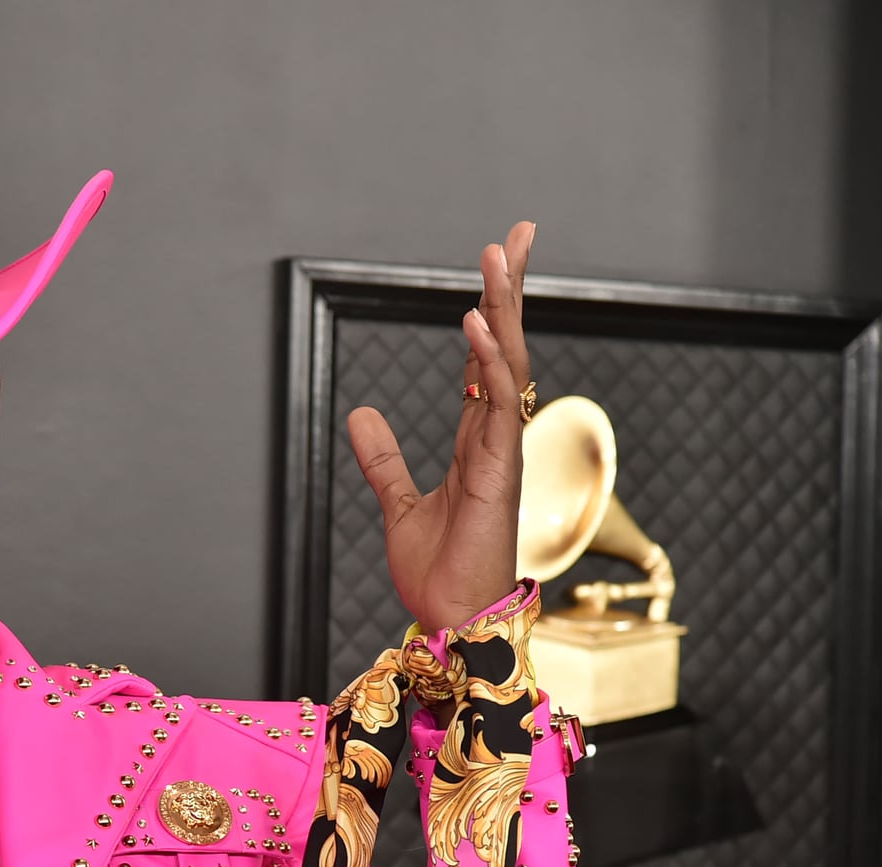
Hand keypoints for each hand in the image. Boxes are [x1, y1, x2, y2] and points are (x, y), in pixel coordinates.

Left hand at [348, 222, 534, 633]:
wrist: (450, 619)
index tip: (497, 264)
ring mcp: (503, 451)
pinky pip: (498, 404)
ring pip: (510, 364)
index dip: (491, 311)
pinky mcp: (499, 471)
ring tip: (500, 254)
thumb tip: (361, 411)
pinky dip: (490, 361)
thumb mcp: (398, 503)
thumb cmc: (438, 572)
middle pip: (508, 347)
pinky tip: (478, 321)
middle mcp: (497, 437)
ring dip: (504, 307)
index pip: (487, 360)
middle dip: (513, 289)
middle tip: (520, 233)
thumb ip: (383, 458)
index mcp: (477, 441)